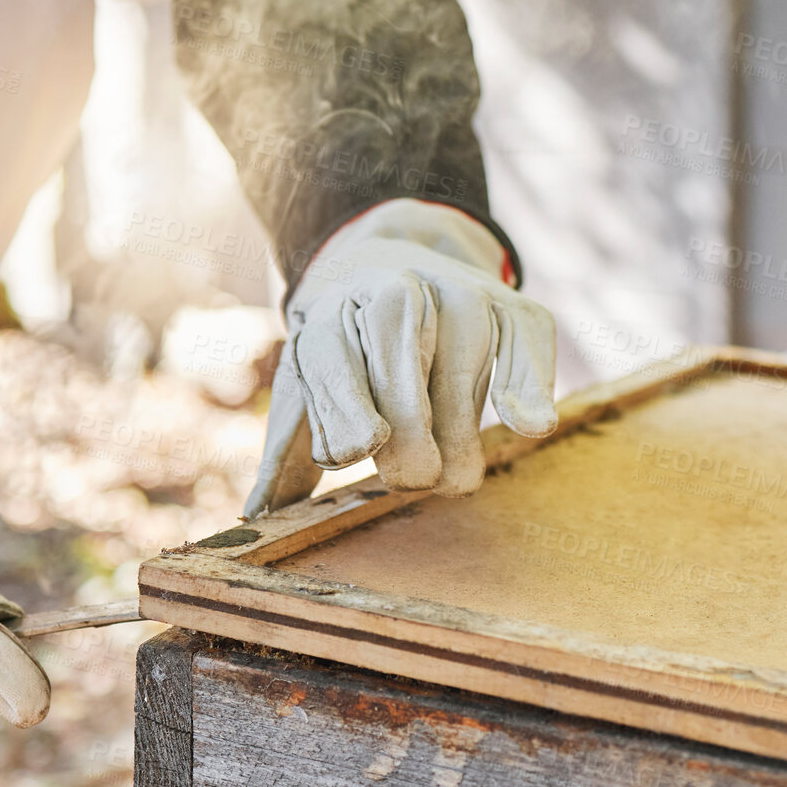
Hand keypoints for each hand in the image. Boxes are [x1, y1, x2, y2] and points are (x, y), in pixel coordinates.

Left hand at [245, 199, 557, 517]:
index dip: (347, 409)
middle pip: (400, 367)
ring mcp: (459, 294)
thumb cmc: (345, 357)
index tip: (362, 448)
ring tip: (451, 476)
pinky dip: (529, 385)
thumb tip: (256, 518)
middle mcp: (393, 293)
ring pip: (462, 369)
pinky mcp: (515, 308)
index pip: (333, 364)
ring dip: (458, 434)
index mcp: (329, 317)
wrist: (396, 268)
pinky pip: (526, 346)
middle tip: (412, 480)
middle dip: (408, 432)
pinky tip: (527, 423)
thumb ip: (288, 455)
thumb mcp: (306, 393)